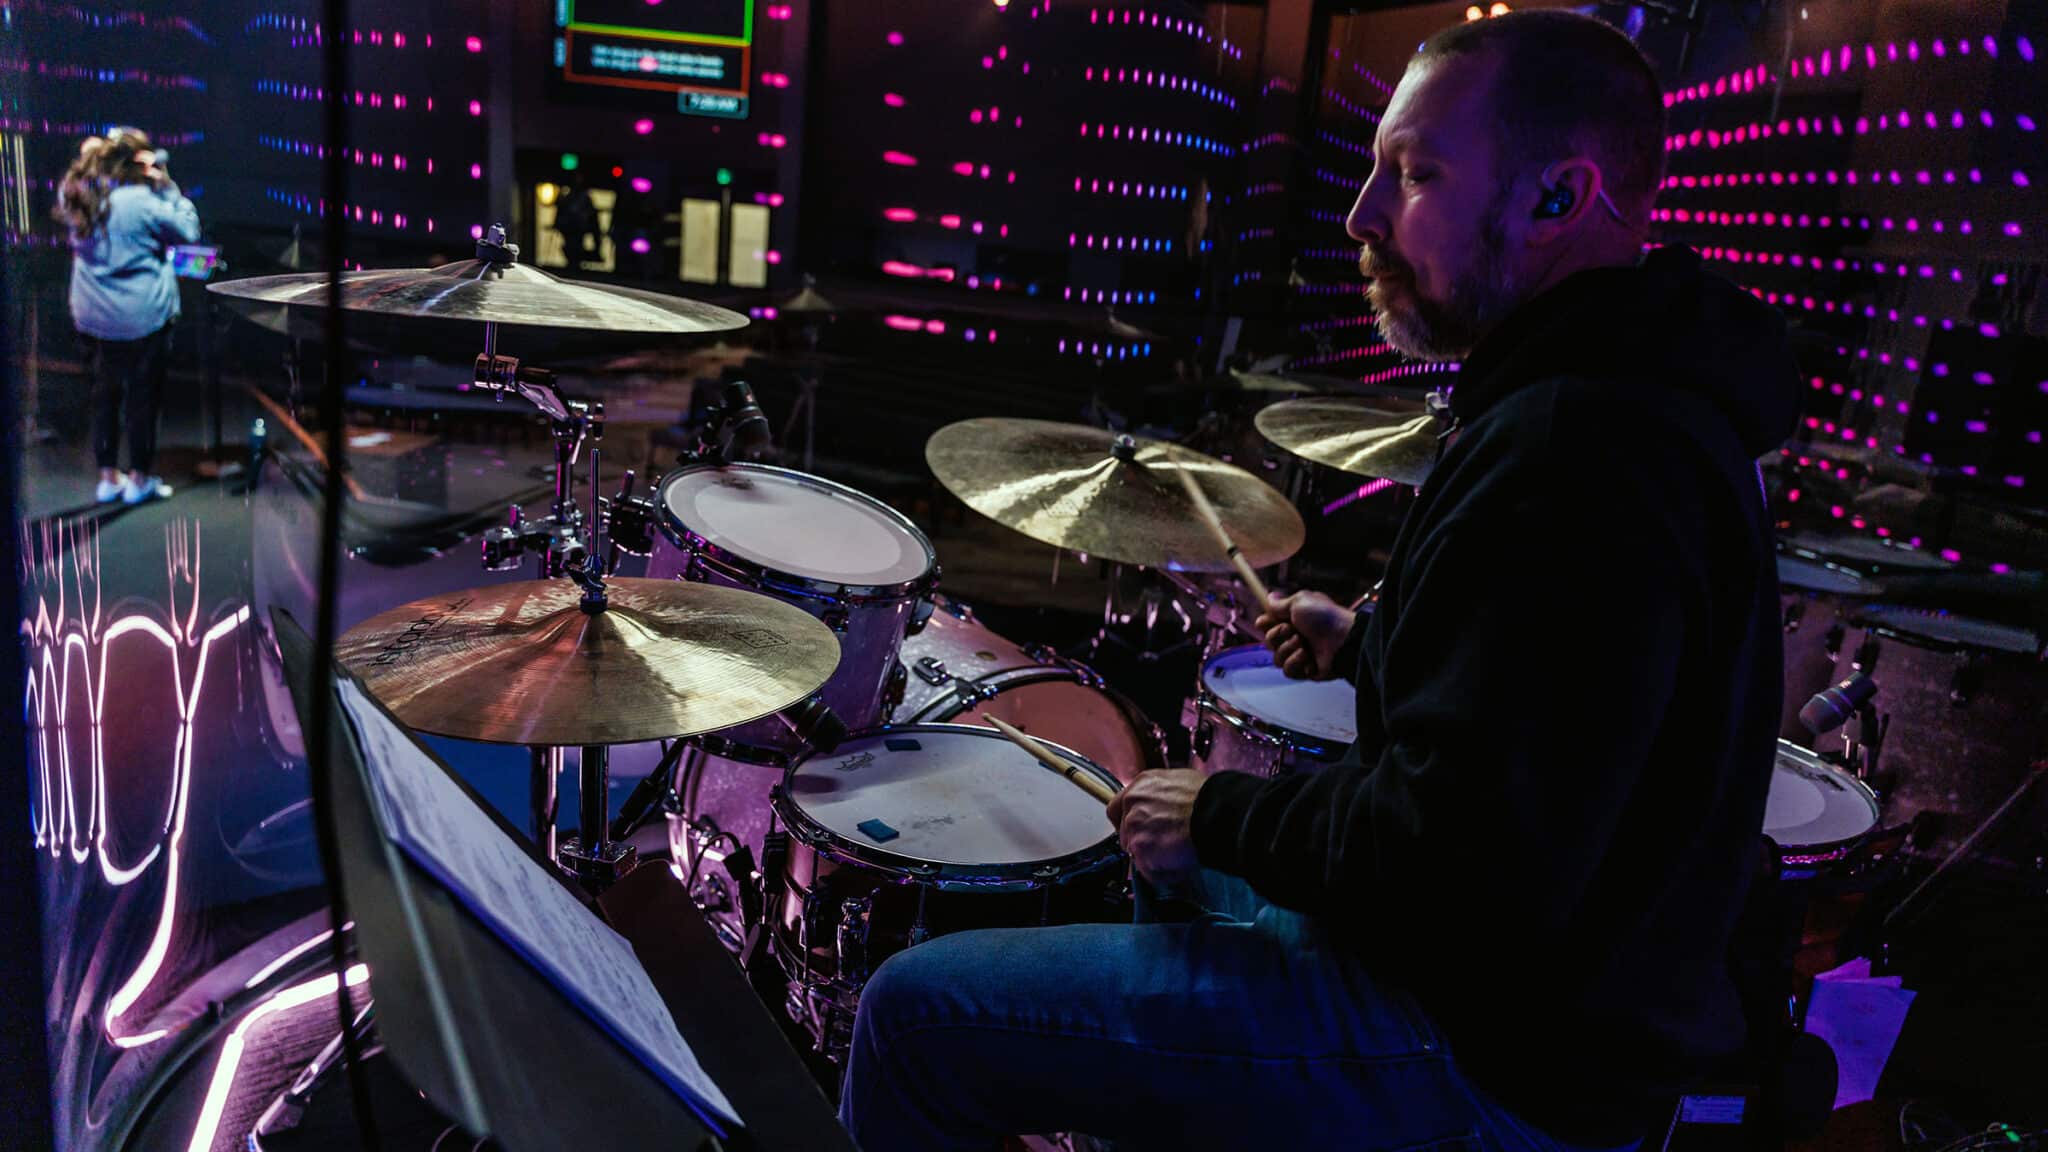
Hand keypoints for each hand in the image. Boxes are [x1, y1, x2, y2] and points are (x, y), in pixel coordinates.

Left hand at [1105, 769, 1203, 895]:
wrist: (1217, 814)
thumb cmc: (1209, 799)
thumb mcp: (1181, 783)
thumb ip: (1162, 796)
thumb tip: (1165, 806)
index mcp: (1141, 785)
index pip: (1118, 808)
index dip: (1128, 822)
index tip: (1139, 831)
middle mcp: (1132, 804)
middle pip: (1125, 833)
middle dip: (1141, 843)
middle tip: (1162, 847)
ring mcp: (1134, 827)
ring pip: (1135, 852)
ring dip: (1153, 859)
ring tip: (1177, 856)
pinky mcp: (1140, 849)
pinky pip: (1147, 870)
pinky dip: (1162, 873)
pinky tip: (1178, 866)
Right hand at [1254, 590, 1355, 679]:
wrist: (1343, 640)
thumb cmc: (1324, 617)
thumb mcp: (1300, 601)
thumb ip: (1281, 603)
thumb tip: (1269, 598)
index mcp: (1294, 620)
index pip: (1268, 624)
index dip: (1264, 624)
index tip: (1264, 622)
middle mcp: (1294, 637)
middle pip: (1268, 641)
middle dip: (1277, 635)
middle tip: (1292, 630)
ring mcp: (1299, 655)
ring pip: (1276, 657)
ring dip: (1287, 649)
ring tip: (1303, 645)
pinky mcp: (1304, 671)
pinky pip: (1287, 671)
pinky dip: (1295, 663)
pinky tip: (1307, 658)